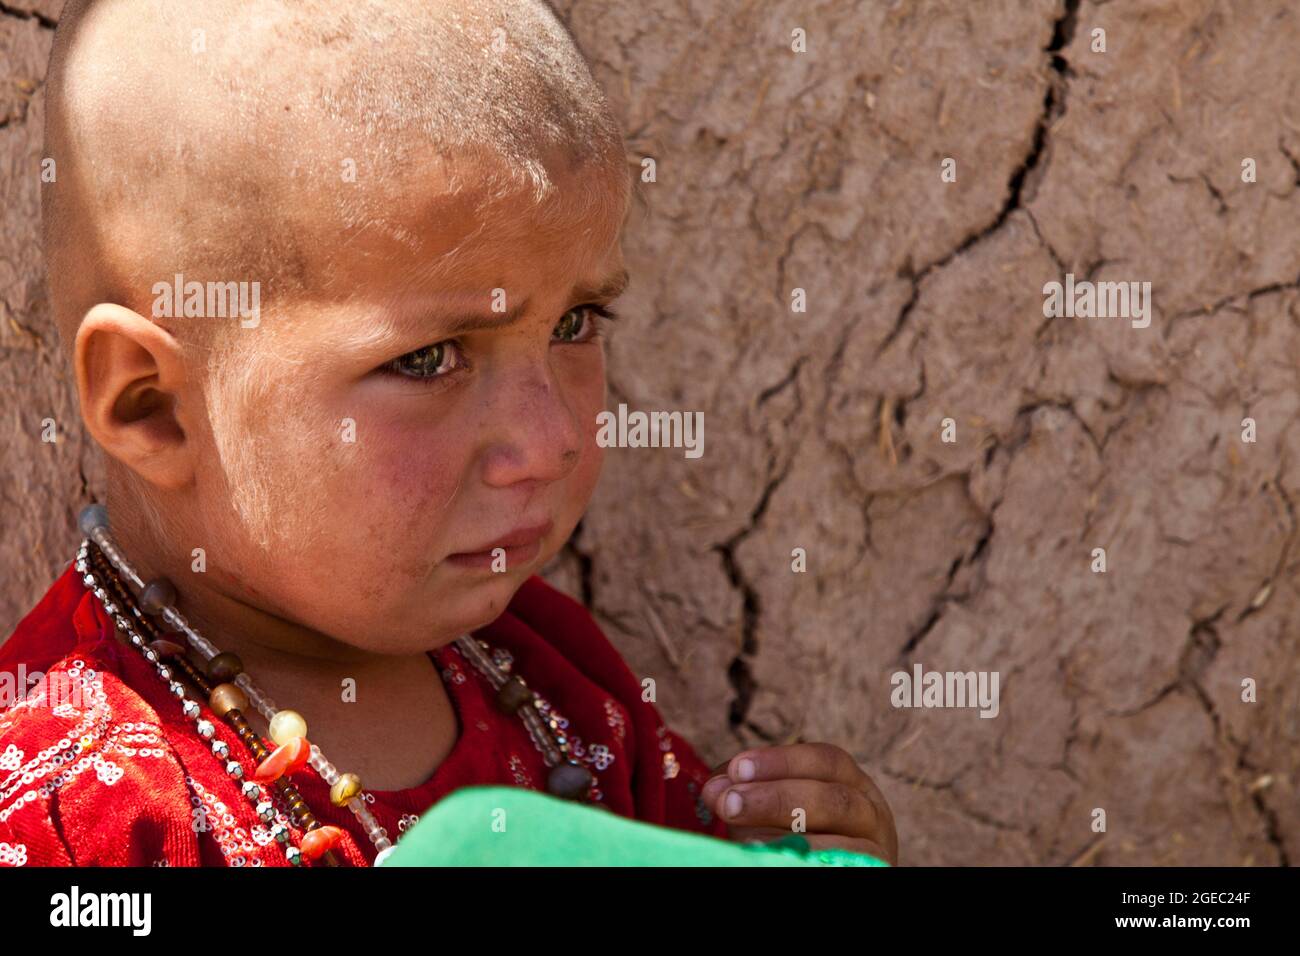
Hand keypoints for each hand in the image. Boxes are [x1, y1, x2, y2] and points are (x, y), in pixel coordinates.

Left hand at [699, 742, 897, 864]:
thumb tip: (715, 788)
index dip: (781, 761)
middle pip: (833, 800)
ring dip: (786, 839)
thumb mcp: (777, 804)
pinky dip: (805, 864)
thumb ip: (748, 791)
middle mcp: (871, 813)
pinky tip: (772, 861)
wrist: (833, 864)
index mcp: (851, 781)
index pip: (826, 760)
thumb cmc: (801, 833)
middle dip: (777, 798)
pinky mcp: (871, 874)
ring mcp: (875, 851)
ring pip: (841, 844)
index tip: (737, 768)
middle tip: (729, 803)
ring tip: (746, 841)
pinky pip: (841, 869)